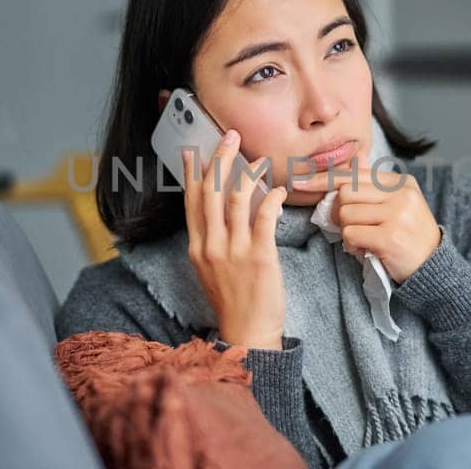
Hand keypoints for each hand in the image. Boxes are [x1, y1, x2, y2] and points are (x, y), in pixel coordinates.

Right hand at [182, 129, 289, 349]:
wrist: (247, 332)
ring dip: (247, 173)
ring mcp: (234, 250)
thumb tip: (222, 211)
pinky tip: (279, 189)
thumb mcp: (210, 269)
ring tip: (259, 159)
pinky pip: (264, 216)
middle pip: (210, 191)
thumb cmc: (233, 301)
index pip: (191, 201)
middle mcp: (211, 245)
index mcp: (197, 247)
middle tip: (231, 137)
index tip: (194, 150)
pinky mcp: (259, 256)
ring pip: (235, 198)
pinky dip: (271, 198)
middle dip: (220, 159)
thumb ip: (213, 240)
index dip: (192, 172)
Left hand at [290, 160, 441, 282]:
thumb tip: (355, 159)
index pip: (354, 173)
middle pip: (346, 192)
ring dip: (347, 231)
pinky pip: (351, 234)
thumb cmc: (409, 237)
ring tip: (362, 240)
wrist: (432, 268)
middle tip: (349, 227)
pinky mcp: (390, 236)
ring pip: (346, 213)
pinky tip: (365, 250)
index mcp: (401, 183)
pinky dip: (351, 245)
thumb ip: (375, 185)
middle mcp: (401, 194)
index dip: (323, 178)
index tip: (299, 182)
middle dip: (339, 212)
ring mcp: (397, 214)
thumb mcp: (398, 205)